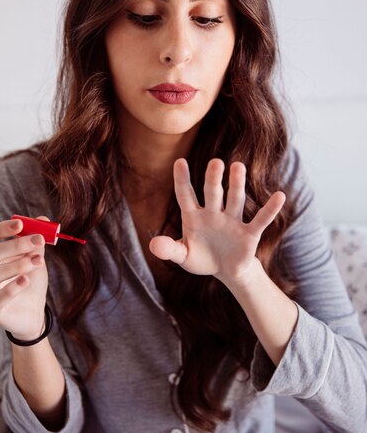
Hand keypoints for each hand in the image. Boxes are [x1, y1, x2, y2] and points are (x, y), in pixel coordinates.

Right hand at [0, 217, 48, 340]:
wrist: (33, 312)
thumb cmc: (29, 282)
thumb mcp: (34, 258)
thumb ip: (35, 241)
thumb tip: (42, 219)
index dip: (0, 229)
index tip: (21, 224)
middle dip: (16, 245)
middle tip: (39, 240)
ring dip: (18, 265)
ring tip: (39, 261)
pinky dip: (13, 287)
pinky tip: (26, 280)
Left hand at [149, 159, 285, 285]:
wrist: (225, 271)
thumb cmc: (201, 258)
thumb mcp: (183, 256)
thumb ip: (169, 250)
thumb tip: (153, 245)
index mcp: (194, 216)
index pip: (185, 195)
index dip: (182, 180)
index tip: (179, 162)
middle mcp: (213, 213)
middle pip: (213, 193)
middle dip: (214, 179)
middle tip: (216, 162)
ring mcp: (232, 221)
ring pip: (235, 199)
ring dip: (237, 185)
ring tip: (238, 166)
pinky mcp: (249, 234)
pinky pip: (260, 220)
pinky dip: (270, 209)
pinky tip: (279, 196)